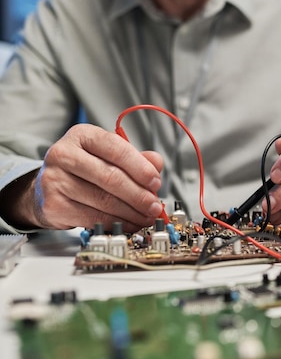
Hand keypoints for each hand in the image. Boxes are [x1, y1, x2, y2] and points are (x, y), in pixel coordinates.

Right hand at [8, 124, 163, 231]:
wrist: (46, 188)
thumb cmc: (84, 169)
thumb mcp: (109, 156)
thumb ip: (135, 158)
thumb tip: (157, 164)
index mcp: (82, 135)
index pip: (116, 148)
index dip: (140, 167)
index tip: (156, 182)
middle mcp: (64, 154)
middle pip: (110, 177)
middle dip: (138, 195)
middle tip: (154, 205)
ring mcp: (55, 180)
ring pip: (103, 200)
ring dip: (131, 212)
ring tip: (146, 217)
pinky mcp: (53, 205)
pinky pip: (92, 217)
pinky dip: (116, 222)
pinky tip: (129, 223)